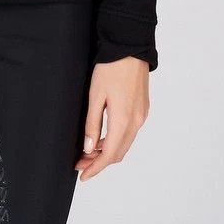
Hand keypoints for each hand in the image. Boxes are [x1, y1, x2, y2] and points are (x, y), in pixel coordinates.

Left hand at [74, 56, 149, 180]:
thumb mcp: (95, 95)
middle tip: (81, 164)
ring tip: (88, 152)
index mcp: (124, 120)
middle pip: (118, 153)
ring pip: (124, 143)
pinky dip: (116, 140)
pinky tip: (103, 137)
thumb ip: (93, 124)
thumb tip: (89, 149)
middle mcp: (136, 121)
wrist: (130, 47)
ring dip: (107, 151)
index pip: (109, 154)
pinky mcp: (142, 108)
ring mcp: (142, 115)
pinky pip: (129, 132)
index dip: (95, 168)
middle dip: (99, 162)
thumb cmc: (111, 67)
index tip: (82, 175)